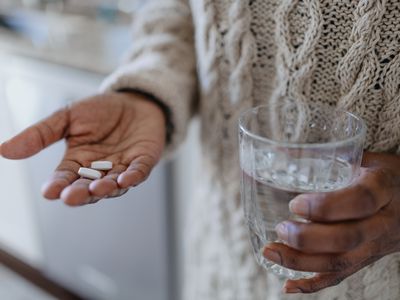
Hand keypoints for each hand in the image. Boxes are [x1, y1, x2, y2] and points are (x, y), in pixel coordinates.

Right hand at [0, 92, 165, 205]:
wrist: (133, 101)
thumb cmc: (100, 111)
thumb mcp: (68, 117)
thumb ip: (41, 134)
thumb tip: (4, 150)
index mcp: (78, 162)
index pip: (65, 178)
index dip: (57, 185)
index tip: (48, 192)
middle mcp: (99, 170)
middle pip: (88, 187)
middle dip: (81, 193)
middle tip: (71, 197)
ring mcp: (122, 167)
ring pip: (113, 184)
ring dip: (105, 188)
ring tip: (97, 189)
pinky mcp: (143, 161)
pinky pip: (138, 172)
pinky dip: (133, 177)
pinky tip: (125, 179)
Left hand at [262, 152, 399, 293]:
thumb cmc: (384, 176)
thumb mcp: (366, 159)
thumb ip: (330, 157)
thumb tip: (279, 151)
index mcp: (383, 189)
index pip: (359, 201)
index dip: (326, 206)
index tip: (295, 204)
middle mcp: (382, 223)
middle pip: (347, 239)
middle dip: (307, 238)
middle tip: (280, 229)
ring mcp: (375, 246)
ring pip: (340, 263)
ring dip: (301, 262)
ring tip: (270, 252)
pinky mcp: (367, 260)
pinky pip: (341, 277)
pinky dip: (313, 284)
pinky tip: (288, 285)